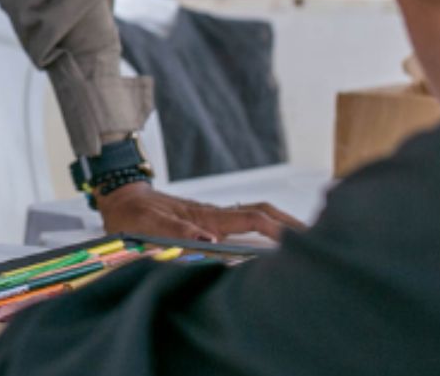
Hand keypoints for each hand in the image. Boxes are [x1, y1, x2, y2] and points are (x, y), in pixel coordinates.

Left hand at [95, 183, 304, 241]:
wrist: (120, 198)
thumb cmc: (132, 214)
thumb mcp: (147, 224)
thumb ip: (174, 232)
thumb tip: (207, 240)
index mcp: (206, 217)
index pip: (252, 218)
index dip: (276, 227)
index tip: (296, 240)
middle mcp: (215, 215)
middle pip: (263, 212)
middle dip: (291, 223)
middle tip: (319, 237)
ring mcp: (214, 217)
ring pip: (256, 215)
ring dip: (281, 223)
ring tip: (306, 240)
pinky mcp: (209, 221)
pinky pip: (245, 221)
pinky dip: (265, 226)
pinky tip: (273, 240)